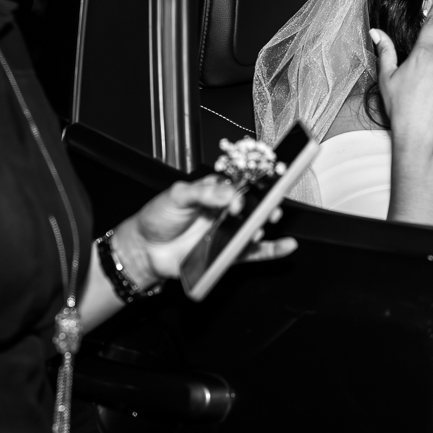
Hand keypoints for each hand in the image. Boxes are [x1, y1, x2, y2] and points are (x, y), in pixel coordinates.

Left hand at [112, 176, 297, 286]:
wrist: (145, 249)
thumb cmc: (158, 217)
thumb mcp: (177, 196)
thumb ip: (204, 192)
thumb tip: (231, 194)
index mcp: (215, 192)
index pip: (240, 184)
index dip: (254, 182)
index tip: (266, 179)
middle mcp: (225, 211)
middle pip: (253, 205)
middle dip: (265, 203)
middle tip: (268, 204)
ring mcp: (228, 232)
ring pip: (255, 227)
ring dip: (265, 224)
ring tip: (268, 219)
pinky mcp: (227, 253)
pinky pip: (254, 253)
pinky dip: (272, 250)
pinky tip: (286, 246)